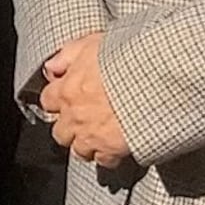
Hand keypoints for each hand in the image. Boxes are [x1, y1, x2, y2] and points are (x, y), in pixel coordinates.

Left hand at [36, 33, 131, 167]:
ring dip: (87, 143)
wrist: (156, 79)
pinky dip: (108, 156)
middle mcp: (75, 115)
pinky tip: (117, 146)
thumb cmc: (128, 58)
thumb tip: (51, 67)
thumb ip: (68, 55)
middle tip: (84, 119)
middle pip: (60, 132)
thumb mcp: (93, 43)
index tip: (67, 99)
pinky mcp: (111, 149)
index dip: (58, 100)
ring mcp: (91, 134)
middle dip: (70, 127)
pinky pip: (103, 161)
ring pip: (79, 150)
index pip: (47, 101)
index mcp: (68, 88)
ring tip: (100, 135)